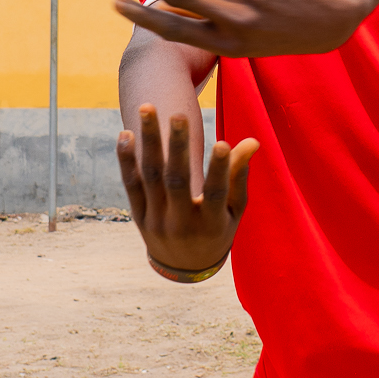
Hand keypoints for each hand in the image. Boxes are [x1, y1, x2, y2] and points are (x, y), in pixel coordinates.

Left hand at [116, 101, 258, 279]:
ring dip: (149, 142)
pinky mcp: (139, 216)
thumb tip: (252, 141)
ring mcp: (156, 220)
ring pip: (150, 177)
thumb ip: (239, 176)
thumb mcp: (234, 212)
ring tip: (147, 109)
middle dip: (178, 147)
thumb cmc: (218, 231)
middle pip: (177, 182)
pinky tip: (126, 134)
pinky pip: (131, 184)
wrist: (184, 268)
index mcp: (212, 225)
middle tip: (179, 115)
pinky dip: (127, 159)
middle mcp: (181, 224)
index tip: (223, 142)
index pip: (215, 194)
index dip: (219, 169)